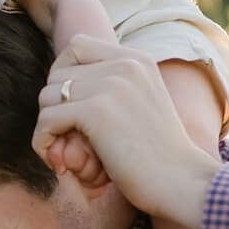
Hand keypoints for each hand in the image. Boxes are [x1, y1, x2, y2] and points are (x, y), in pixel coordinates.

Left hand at [34, 37, 221, 228]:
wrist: (184, 183)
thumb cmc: (158, 156)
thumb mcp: (140, 105)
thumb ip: (110, 87)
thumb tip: (55, 87)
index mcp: (137, 59)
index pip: (76, 46)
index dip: (62, 74)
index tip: (69, 107)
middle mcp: (125, 65)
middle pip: (57, 74)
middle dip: (53, 108)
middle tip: (64, 139)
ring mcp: (112, 86)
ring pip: (47, 96)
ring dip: (47, 128)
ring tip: (63, 153)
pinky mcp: (97, 112)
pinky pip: (47, 120)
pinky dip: (43, 142)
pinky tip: (59, 163)